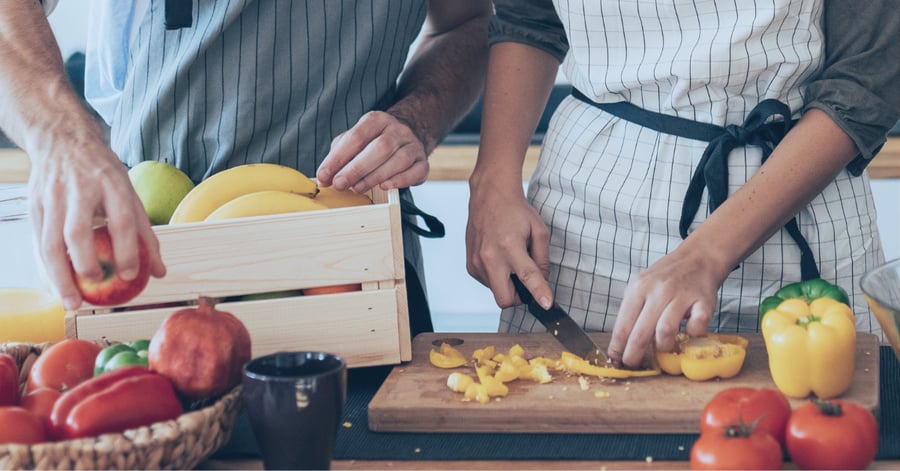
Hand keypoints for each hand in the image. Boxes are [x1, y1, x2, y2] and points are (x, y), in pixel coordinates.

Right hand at [27, 138, 164, 310]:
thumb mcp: (129, 192)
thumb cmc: (101, 172)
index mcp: (111, 183)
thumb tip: (159, 272)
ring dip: (60, 276)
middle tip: (95, 288)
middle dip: (85, 264)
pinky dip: (47, 267)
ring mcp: (52, 197)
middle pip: (77, 232)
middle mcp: (79, 189)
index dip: (126, 250)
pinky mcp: (34, 204)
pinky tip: (58, 285)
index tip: (130, 275)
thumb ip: (144, 232)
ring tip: (72, 301)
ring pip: (50, 242)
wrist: (62, 139)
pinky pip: (38, 242)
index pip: (120, 220)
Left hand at [316, 111, 428, 192]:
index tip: (324, 176)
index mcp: (376, 120)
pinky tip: (386, 187)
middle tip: (339, 184)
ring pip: (398, 160)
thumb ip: (338, 156)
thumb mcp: (354, 140)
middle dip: (357, 168)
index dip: (339, 158)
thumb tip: (324, 178)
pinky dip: (401, 180)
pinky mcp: (423, 162)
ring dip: (375, 177)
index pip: (356, 137)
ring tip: (357, 188)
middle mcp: (397, 130)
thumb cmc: (374, 141)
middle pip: (380, 147)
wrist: (407, 135)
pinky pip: (416, 171)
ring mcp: (413, 145)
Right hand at [465, 183, 551, 309]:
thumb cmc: (515, 211)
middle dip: (519, 299)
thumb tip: (543, 283)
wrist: (489, 197)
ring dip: (507, 284)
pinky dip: (497, 277)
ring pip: (496, 292)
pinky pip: (488, 283)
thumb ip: (542, 259)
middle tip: (526, 284)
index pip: (527, 277)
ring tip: (511, 260)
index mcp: (510, 246)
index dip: (539, 293)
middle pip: (505, 299)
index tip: (546, 305)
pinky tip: (500, 259)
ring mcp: (477, 262)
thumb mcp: (539, 231)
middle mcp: (490, 257)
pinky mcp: (470, 266)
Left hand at [607, 246, 728, 368]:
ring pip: (665, 331)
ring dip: (662, 346)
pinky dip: (691, 334)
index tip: (615, 360)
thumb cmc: (666, 277)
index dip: (617, 347)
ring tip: (662, 347)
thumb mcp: (642, 286)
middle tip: (632, 364)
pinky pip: (696, 327)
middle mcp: (658, 291)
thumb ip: (633, 311)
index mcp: (638, 288)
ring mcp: (682, 295)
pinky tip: (688, 331)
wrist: (698, 258)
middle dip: (633, 354)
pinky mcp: (704, 301)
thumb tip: (621, 345)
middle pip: (640, 332)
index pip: (622, 325)